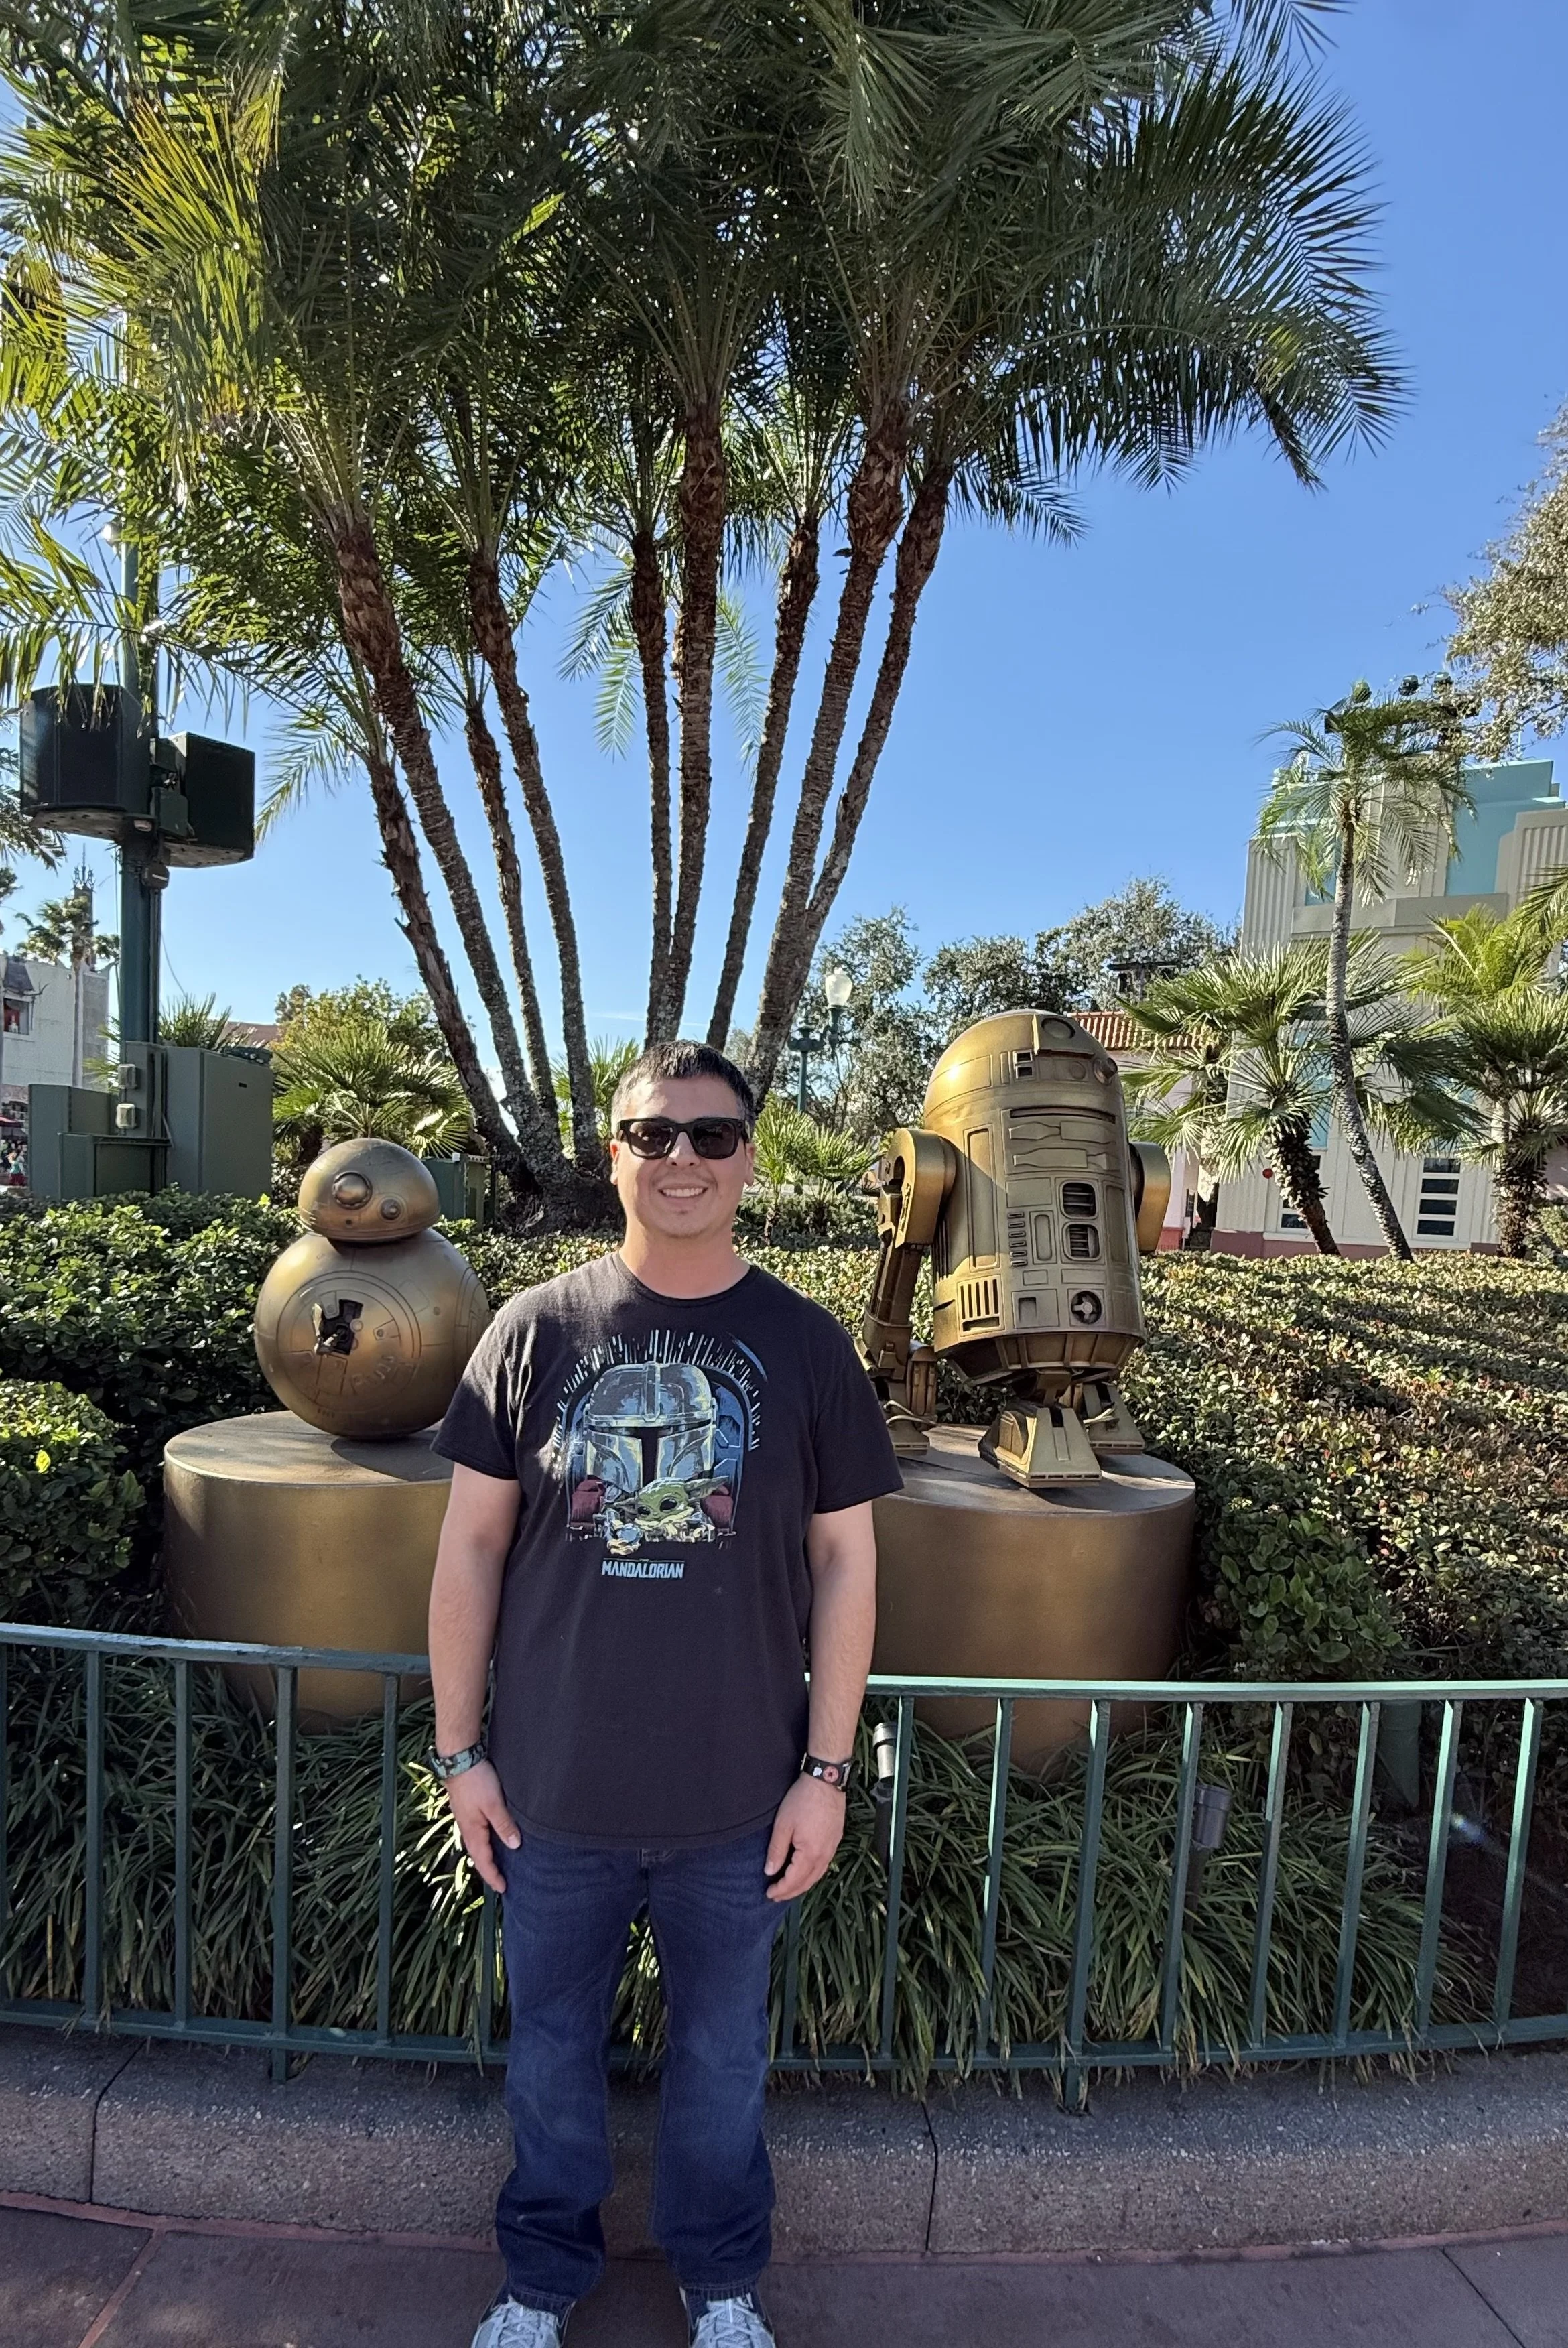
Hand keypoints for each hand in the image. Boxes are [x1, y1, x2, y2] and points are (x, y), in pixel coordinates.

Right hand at [445, 1759, 519, 1893]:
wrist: (459, 1759)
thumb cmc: (476, 1781)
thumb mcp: (494, 1804)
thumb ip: (504, 1825)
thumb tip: (515, 1846)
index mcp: (472, 1832)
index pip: (483, 1861)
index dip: (493, 1876)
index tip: (504, 1889)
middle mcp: (467, 1828)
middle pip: (478, 1855)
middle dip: (489, 1870)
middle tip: (502, 1881)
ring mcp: (466, 1818)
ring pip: (477, 1843)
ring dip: (487, 1855)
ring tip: (499, 1863)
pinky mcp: (468, 1808)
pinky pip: (477, 1832)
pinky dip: (486, 1841)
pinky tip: (493, 1836)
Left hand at [764, 1773, 846, 1902]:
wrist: (826, 1781)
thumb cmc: (802, 1800)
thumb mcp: (783, 1825)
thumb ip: (776, 1850)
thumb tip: (770, 1871)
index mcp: (810, 1854)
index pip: (794, 1880)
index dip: (780, 1889)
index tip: (768, 1893)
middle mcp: (824, 1855)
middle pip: (807, 1882)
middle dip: (790, 1892)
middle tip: (775, 1896)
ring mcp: (832, 1848)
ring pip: (817, 1875)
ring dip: (802, 1885)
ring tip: (788, 1889)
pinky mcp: (835, 1840)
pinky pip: (823, 1866)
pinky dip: (812, 1875)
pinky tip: (805, 1873)